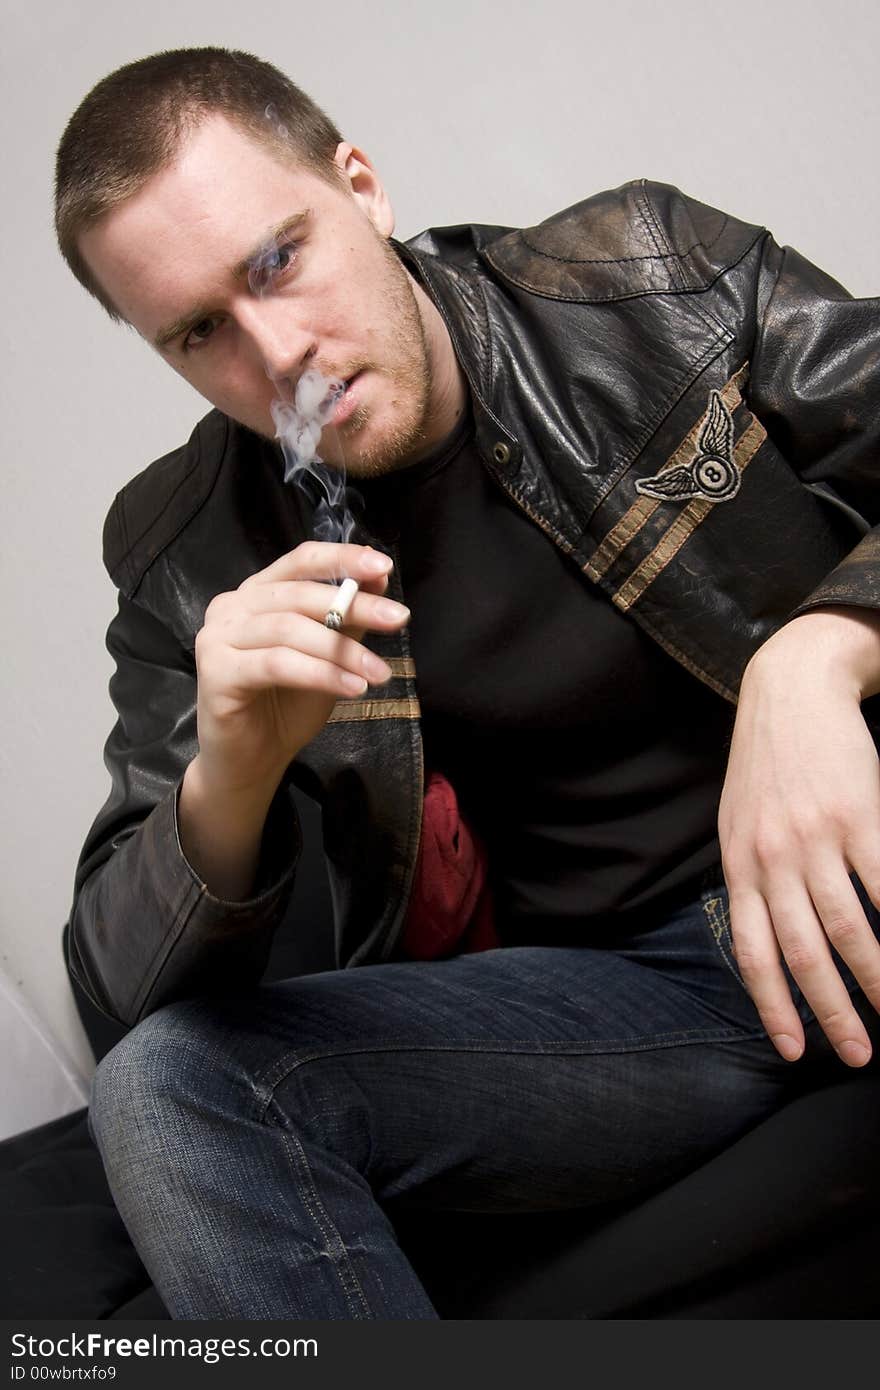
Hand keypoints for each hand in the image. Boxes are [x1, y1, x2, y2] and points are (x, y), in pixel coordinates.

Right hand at [193, 541, 409, 796]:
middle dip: (354, 606)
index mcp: (257, 593)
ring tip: (379, 673)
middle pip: (299, 596)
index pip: (299, 561)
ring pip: (289, 631)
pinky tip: (354, 688)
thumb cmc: (287, 705)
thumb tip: (379, 577)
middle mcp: (231, 607)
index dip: (341, 558)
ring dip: (342, 650)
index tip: (383, 566)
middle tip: (398, 619)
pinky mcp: (216, 672)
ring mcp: (217, 637)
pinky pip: (277, 665)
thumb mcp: (328, 656)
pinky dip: (321, 674)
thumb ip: (347, 617)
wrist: (251, 761)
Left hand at [718, 614, 879, 1066]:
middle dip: (833, 1013)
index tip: (797, 1052)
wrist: (789, 690)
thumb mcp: (736, 824)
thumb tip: (762, 940)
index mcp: (740, 865)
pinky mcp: (857, 813)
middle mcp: (773, 858)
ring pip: (851, 927)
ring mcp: (816, 836)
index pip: (754, 953)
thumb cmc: (765, 766)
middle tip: (861, 1054)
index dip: (775, 1007)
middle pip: (806, 953)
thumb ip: (748, 880)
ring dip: (876, 980)